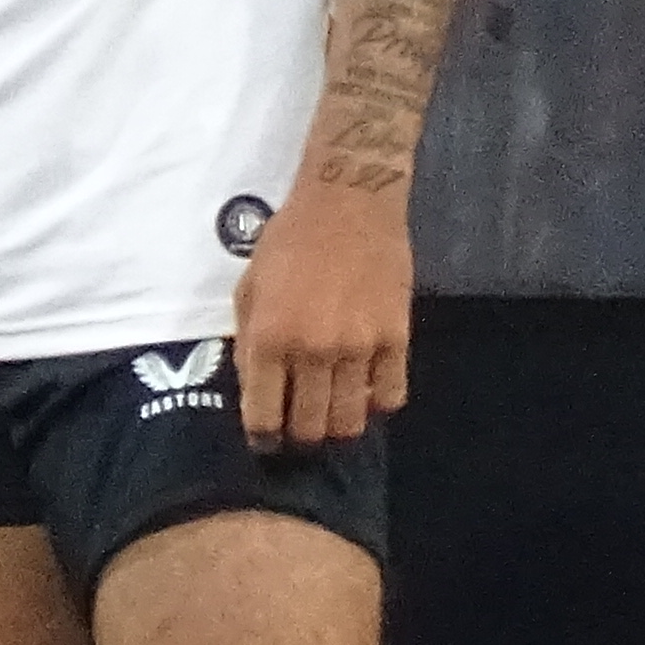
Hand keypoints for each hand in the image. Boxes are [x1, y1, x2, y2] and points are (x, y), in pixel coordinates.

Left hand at [232, 177, 412, 445]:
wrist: (349, 203)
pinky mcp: (397, 339)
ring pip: (350, 422)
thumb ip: (247, 341)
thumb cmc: (288, 240)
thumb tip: (254, 388)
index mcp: (268, 338)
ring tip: (332, 416)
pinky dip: (377, 404)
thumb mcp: (248, 286)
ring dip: (337, 428)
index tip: (266, 440)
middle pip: (308, 428)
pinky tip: (365, 392)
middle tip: (300, 430)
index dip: (262, 438)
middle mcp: (312, 351)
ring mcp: (358, 348)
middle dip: (300, 439)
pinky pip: (390, 396)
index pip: (263, 416)